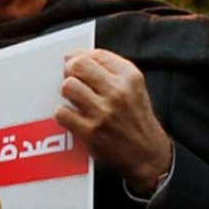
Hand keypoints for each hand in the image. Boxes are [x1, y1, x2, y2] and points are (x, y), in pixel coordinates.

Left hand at [56, 49, 171, 195]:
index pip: (95, 55)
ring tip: (73, 99)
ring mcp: (103, 112)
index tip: (76, 63)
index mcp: (130, 77)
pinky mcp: (90, 132)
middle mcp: (118, 92)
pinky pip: (62, 113)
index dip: (80, 57)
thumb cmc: (135, 117)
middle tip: (71, 80)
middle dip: (69, 71)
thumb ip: (108, 69)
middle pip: (78, 66)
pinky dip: (63, 114)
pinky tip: (72, 116)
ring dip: (66, 92)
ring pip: (68, 87)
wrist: (146, 153)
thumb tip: (73, 56)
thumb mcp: (133, 87)